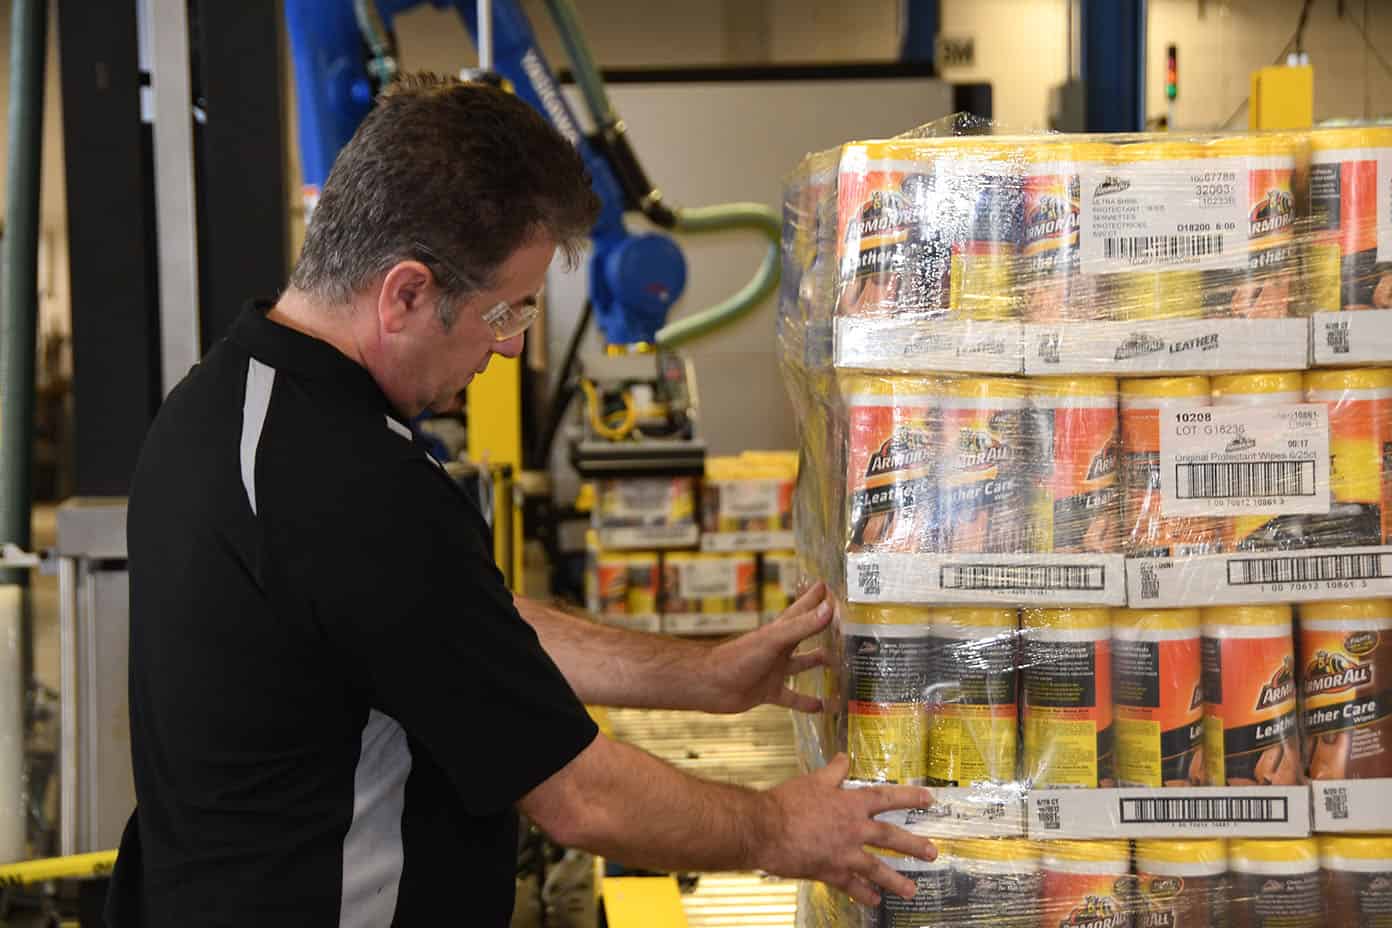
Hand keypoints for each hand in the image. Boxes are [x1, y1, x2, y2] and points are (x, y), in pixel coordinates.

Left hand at [698, 581, 831, 713]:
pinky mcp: (769, 691)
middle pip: (805, 634)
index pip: (803, 609)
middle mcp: (779, 648)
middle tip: (843, 626)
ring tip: (841, 664)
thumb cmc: (738, 657)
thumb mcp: (774, 639)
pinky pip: (793, 697)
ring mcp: (774, 669)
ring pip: (802, 665)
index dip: (815, 597)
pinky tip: (823, 707)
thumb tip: (828, 609)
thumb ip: (802, 626)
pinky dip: (808, 703)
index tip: (827, 586)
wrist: (710, 684)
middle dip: (822, 628)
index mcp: (780, 631)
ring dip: (819, 664)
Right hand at [756, 753, 936, 906]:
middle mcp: (854, 829)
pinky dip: (864, 894)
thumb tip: (844, 758)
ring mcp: (845, 853)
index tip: (929, 799)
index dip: (909, 797)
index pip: (886, 798)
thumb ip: (833, 772)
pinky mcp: (831, 872)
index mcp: (850, 804)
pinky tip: (875, 901)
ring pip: (877, 868)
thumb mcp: (813, 780)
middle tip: (932, 853)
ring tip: (912, 890)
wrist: (765, 828)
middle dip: (913, 845)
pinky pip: (852, 886)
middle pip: (890, 837)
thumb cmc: (787, 802)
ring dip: (896, 880)